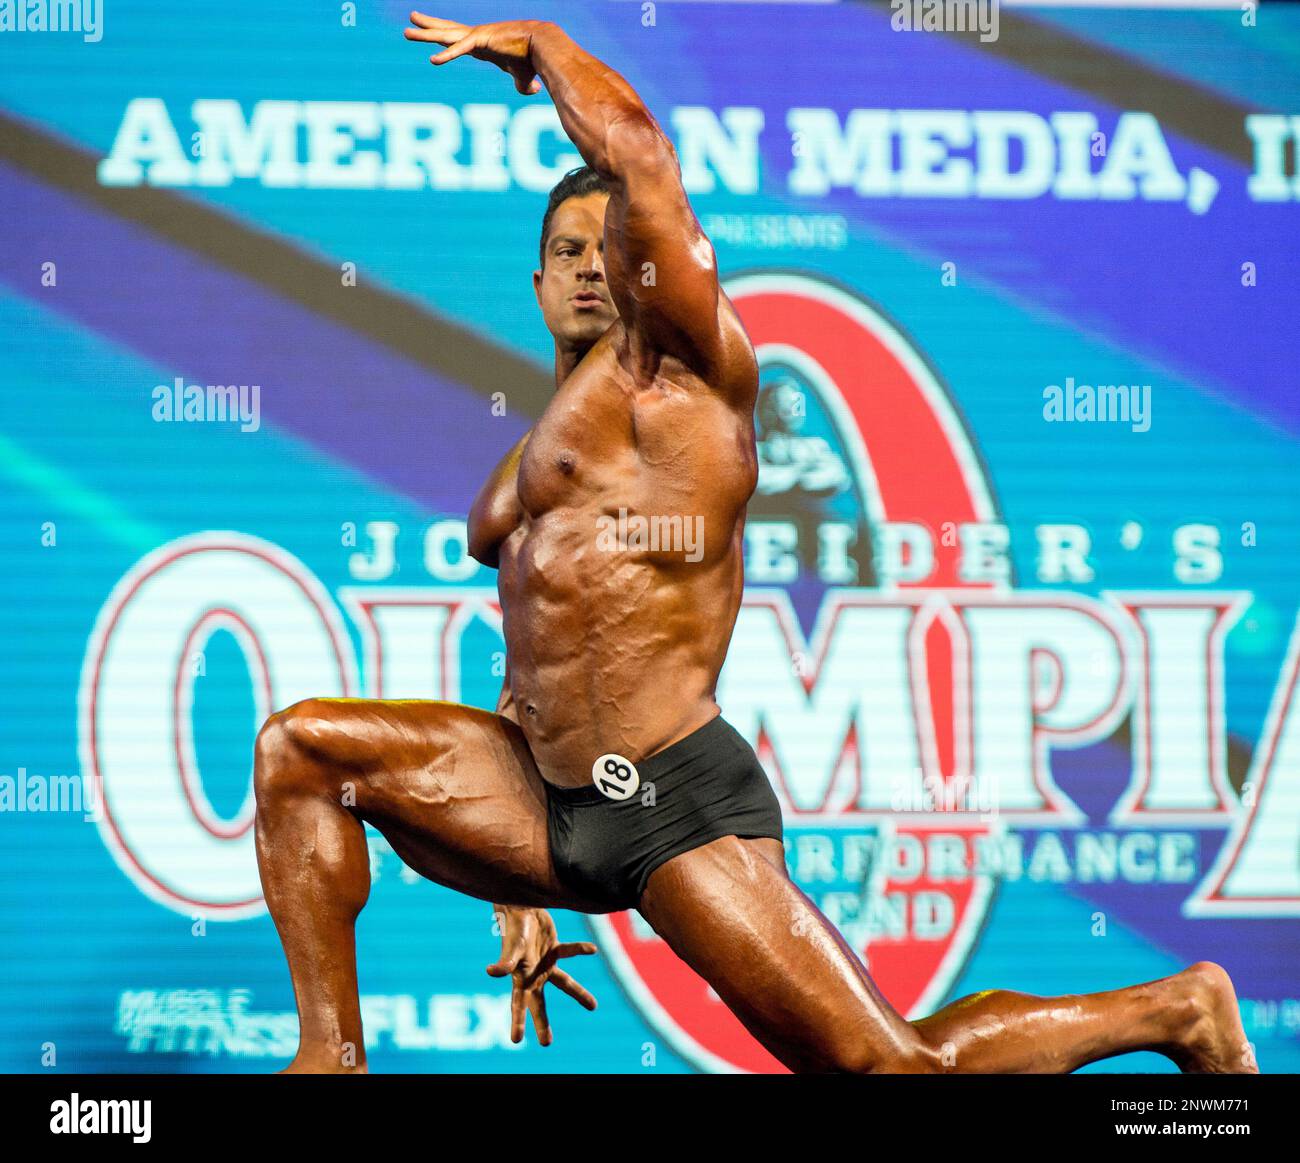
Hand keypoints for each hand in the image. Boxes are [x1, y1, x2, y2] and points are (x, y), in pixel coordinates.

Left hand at [405, 13, 548, 94]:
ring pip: (446, 35)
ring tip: (406, 32)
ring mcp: (477, 36)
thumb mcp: (523, 76)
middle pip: (446, 31)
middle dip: (427, 27)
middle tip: (410, 21)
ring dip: (425, 34)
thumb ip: (523, 85)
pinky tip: (433, 61)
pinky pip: (460, 49)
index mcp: (482, 44)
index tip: (431, 34)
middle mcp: (476, 36)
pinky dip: (447, 55)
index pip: (458, 39)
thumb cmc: (533, 60)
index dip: (443, 38)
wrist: (543, 47)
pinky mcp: (482, 40)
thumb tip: (532, 91)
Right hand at [487, 906, 597, 1045]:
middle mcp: (533, 973)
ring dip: (577, 993)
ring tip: (593, 1007)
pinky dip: (580, 949)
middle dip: (542, 1023)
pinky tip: (593, 949)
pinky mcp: (553, 947)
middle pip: (539, 1003)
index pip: (518, 1005)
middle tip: (546, 1044)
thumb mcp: (512, 946)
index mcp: (521, 977)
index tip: (516, 1040)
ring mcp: (544, 962)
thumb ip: (505, 961)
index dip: (518, 1022)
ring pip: (563, 983)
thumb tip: (491, 973)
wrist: (520, 905)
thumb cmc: (514, 927)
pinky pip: (569, 952)